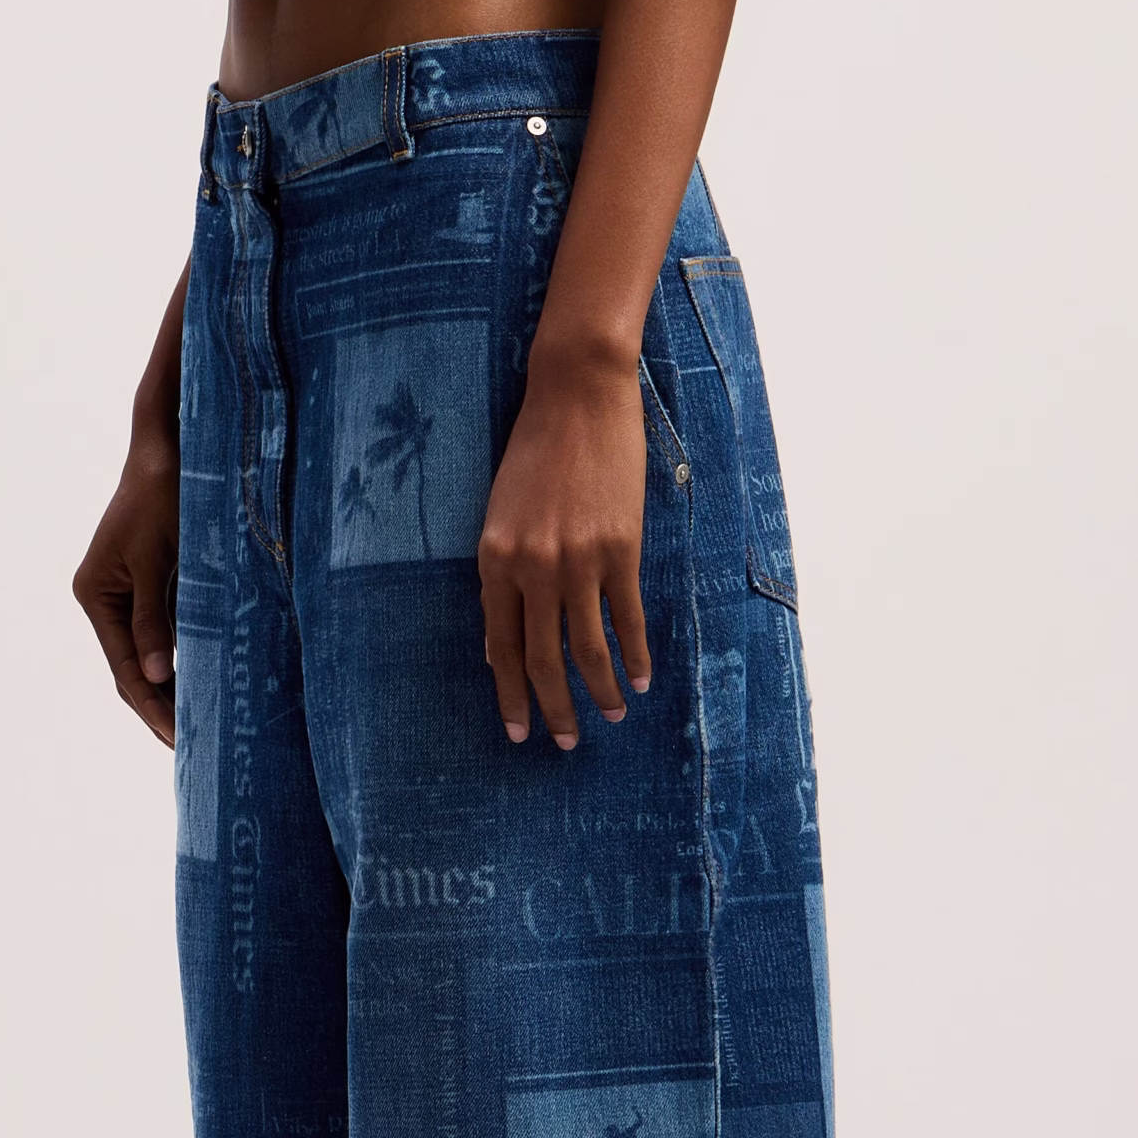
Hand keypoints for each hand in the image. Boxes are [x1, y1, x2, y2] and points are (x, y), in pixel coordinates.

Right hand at [73, 435, 178, 746]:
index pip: (123, 669)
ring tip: (199, 728)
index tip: (176, 740)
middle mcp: (105, 599)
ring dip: (172, 690)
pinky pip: (166, 636)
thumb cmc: (164, 498)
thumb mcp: (159, 561)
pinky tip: (203, 687)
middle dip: (159, 708)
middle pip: (131, 670)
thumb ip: (154, 620)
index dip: (150, 707)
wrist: (172, 451)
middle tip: (191, 748)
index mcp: (97, 595)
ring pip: (149, 658)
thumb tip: (155, 676)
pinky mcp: (153, 588)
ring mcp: (128, 595)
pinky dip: (183, 662)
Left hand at [478, 354, 651, 749]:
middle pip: (544, 660)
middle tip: (567, 743)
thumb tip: (499, 646)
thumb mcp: (500, 515)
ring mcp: (578, 560)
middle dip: (556, 710)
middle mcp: (532, 567)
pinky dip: (636, 654)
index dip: (512, 695)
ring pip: (588, 650)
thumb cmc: (535, 453)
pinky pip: (628, 619)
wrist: (577, 394)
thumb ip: (501, 578)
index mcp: (495, 560)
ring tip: (613, 716)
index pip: (502, 648)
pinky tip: (642, 678)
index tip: (519, 731)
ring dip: (602, 692)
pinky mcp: (621, 549)